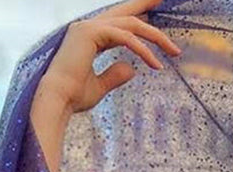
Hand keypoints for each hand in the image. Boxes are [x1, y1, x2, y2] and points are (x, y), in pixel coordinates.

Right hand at [38, 0, 181, 114]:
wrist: (58, 100)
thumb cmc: (74, 96)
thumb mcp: (100, 86)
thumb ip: (115, 75)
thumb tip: (132, 70)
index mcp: (90, 36)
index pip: (119, 22)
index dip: (138, 16)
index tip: (155, 15)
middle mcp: (89, 27)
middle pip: (126, 13)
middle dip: (145, 4)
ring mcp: (88, 27)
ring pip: (130, 24)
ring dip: (155, 36)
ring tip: (174, 51)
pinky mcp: (90, 33)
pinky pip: (125, 37)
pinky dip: (143, 50)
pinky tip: (156, 65)